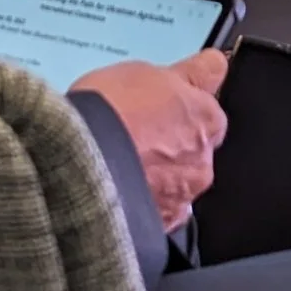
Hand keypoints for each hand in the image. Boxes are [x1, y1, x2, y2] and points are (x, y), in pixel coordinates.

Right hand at [71, 49, 229, 230]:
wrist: (79, 166)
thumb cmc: (107, 117)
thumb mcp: (144, 71)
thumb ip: (183, 75)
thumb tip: (206, 67)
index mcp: (207, 116)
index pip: (211, 95)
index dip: (188, 93)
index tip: (176, 93)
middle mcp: (203, 158)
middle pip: (195, 143)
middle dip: (173, 139)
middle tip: (136, 131)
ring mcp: (182, 195)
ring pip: (177, 180)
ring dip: (159, 173)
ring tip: (119, 164)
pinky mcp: (160, 224)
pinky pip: (158, 211)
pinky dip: (143, 202)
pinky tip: (119, 191)